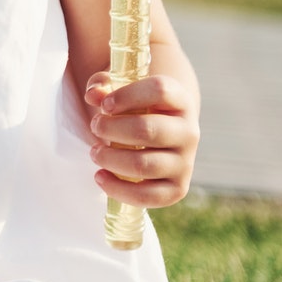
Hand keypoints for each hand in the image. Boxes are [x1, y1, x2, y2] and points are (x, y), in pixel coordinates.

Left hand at [81, 70, 199, 207]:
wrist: (162, 134)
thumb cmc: (136, 107)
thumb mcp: (122, 90)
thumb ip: (104, 86)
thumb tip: (93, 96)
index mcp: (179, 100)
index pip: (160, 91)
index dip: (128, 95)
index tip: (104, 105)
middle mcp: (188, 131)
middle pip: (148, 130)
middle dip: (111, 129)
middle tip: (95, 127)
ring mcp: (186, 162)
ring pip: (144, 165)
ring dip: (111, 159)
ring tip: (95, 152)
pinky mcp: (178, 188)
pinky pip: (148, 196)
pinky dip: (119, 189)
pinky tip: (100, 176)